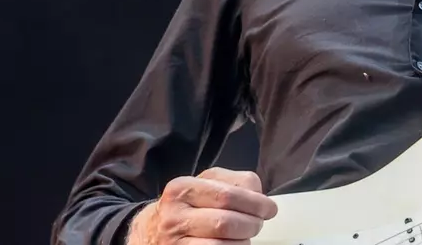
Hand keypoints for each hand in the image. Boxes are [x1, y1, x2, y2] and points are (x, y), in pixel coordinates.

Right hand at [126, 167, 277, 244]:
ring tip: (245, 234)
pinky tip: (234, 244)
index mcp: (182, 188)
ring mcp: (173, 242)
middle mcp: (173, 216)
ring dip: (244, 240)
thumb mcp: (205, 183)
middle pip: (227, 222)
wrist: (151, 230)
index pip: (228, 195)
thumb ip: (235, 182)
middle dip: (252, 223)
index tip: (270, 208)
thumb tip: (259, 195)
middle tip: (258, 223)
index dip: (256, 203)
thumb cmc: (188, 204)